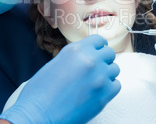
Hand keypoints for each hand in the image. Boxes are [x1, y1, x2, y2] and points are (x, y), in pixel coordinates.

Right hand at [0, 35, 120, 123]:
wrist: (39, 115)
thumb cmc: (40, 93)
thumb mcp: (55, 64)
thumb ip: (74, 57)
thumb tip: (86, 55)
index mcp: (76, 50)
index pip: (99, 40)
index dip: (98, 47)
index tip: (97, 52)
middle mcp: (90, 60)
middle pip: (109, 53)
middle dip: (103, 60)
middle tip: (96, 69)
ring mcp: (100, 77)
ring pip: (115, 69)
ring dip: (107, 73)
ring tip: (95, 81)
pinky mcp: (104, 95)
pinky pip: (116, 85)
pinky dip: (110, 87)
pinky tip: (98, 91)